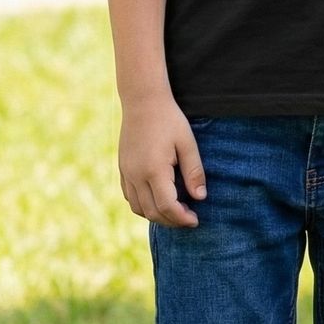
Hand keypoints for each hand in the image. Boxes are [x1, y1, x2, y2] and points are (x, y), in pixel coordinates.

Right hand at [118, 96, 205, 227]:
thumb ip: (194, 171)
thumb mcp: (188, 143)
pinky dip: (144, 206)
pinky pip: (130, 197)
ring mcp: (126, 173)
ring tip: (176, 211)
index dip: (182, 218)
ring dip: (157, 215)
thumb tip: (200, 197)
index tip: (196, 220)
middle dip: (171, 221)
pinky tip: (159, 200)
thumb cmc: (169, 120)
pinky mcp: (123, 169)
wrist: (142, 102)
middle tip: (189, 219)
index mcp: (153, 170)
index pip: (167, 206)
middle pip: (152, 212)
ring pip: (138, 208)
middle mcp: (136, 175)